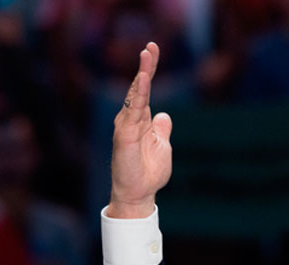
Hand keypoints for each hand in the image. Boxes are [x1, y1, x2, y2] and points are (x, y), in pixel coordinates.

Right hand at [108, 42, 171, 218]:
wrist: (139, 194)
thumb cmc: (149, 172)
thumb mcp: (162, 146)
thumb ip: (161, 129)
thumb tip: (164, 116)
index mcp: (142, 120)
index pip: (146, 90)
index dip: (149, 70)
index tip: (152, 50)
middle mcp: (132, 119)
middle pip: (139, 88)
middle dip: (146, 66)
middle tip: (151, 46)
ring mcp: (127, 126)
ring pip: (135, 95)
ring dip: (142, 75)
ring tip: (147, 56)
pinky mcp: (124, 135)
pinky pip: (133, 111)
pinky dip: (138, 95)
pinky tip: (143, 81)